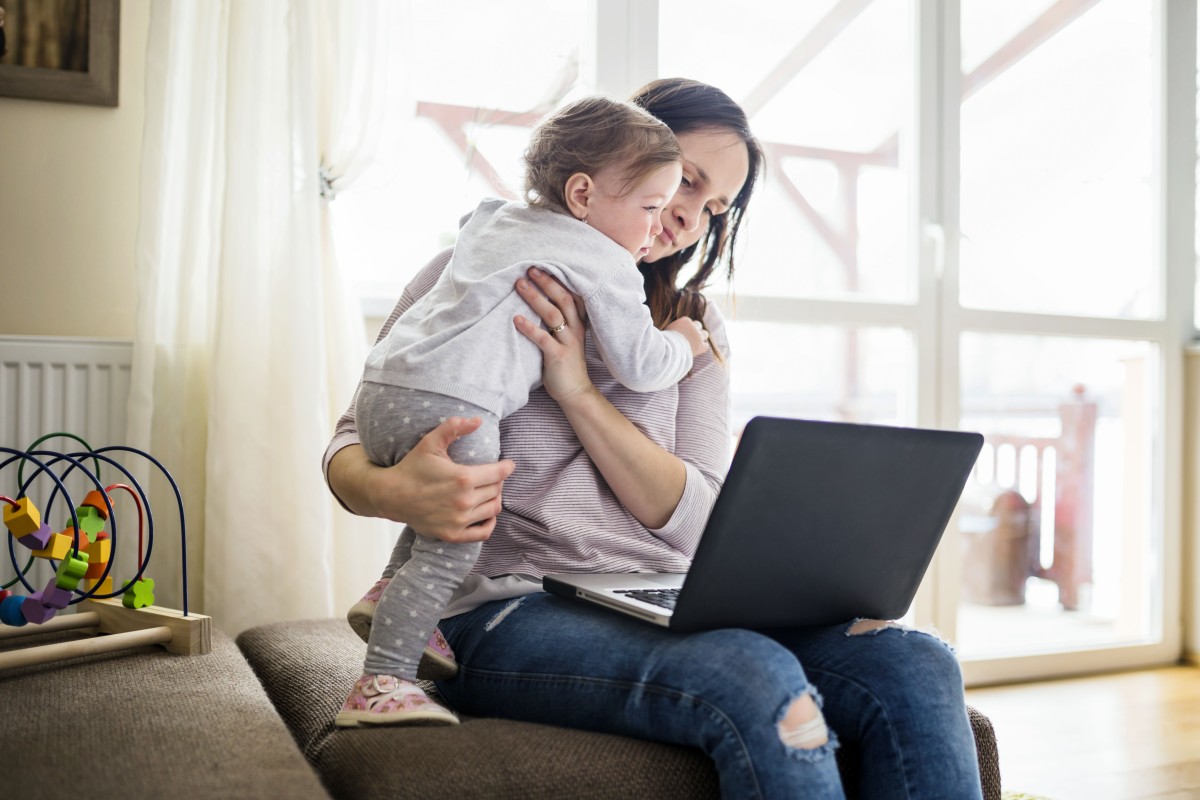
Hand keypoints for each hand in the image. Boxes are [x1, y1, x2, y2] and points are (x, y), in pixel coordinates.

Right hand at [336, 417, 514, 542]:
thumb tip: (478, 420)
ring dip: (495, 499)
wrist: (391, 495)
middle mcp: (464, 501)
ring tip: (488, 491)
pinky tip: (486, 514)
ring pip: (493, 509)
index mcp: (463, 478)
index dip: (507, 467)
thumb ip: (454, 428)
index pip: (499, 473)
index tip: (508, 465)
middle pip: (497, 490)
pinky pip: (483, 532)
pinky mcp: (453, 534)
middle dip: (497, 481)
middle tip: (491, 476)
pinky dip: (490, 523)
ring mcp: (459, 520)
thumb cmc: (412, 467)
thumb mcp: (430, 442)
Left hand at [513, 267, 593, 403]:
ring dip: (535, 298)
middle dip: (546, 283)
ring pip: (553, 314)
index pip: (572, 296)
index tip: (544, 266)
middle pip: (563, 299)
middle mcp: (576, 330)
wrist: (576, 393)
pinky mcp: (558, 356)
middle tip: (530, 269)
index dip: (559, 280)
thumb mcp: (566, 339)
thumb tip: (537, 304)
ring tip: (520, 285)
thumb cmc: (566, 365)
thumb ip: (558, 323)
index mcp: (578, 324)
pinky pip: (543, 339)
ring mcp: (568, 343)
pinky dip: (529, 327)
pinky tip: (516, 319)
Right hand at [665, 317, 708, 356]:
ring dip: (700, 338)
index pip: (689, 321)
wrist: (670, 349)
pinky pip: (706, 345)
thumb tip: (672, 331)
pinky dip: (702, 347)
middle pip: (698, 325)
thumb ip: (673, 328)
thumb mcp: (667, 330)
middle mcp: (693, 326)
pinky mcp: (700, 346)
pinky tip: (697, 350)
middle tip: (690, 337)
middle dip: (695, 330)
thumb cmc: (665, 341)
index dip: (687, 327)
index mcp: (685, 320)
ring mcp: (698, 336)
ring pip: (704, 334)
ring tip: (694, 343)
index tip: (683, 332)